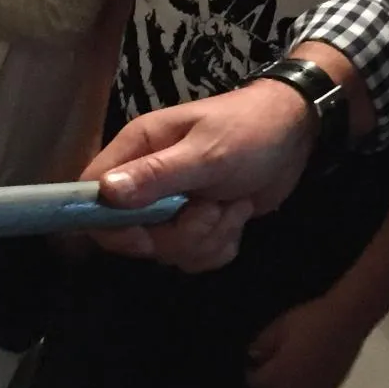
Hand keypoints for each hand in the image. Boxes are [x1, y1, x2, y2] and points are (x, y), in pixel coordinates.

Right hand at [85, 80, 314, 270]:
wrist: (295, 133)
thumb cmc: (248, 131)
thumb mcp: (206, 153)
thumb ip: (157, 174)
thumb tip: (105, 193)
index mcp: (137, 150)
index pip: (93, 194)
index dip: (111, 225)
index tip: (146, 237)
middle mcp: (147, 179)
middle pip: (136, 235)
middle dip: (180, 234)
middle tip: (211, 209)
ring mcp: (173, 205)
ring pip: (170, 251)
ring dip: (208, 237)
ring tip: (232, 205)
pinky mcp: (199, 224)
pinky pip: (196, 256)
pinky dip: (222, 243)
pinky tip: (239, 215)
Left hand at [247, 296, 368, 387]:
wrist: (347, 320)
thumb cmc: (311, 320)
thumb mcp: (281, 326)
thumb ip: (264, 343)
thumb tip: (254, 355)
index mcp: (281, 373)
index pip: (258, 384)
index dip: (252, 376)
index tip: (251, 367)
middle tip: (267, 373)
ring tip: (287, 378)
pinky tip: (308, 379)